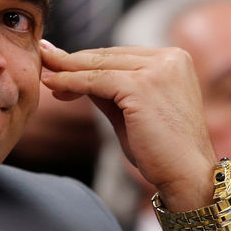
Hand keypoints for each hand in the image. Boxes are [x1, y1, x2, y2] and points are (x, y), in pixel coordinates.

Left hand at [39, 40, 215, 211]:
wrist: (187, 176)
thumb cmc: (159, 148)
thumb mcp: (132, 108)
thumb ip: (109, 88)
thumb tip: (71, 73)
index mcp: (173, 59)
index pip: (118, 54)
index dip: (85, 60)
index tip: (57, 62)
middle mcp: (169, 58)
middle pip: (106, 56)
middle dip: (71, 60)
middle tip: (43, 58)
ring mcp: (158, 70)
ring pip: (98, 65)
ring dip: (66, 70)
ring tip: (44, 74)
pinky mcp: (143, 85)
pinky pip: (95, 80)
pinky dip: (71, 82)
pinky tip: (53, 86)